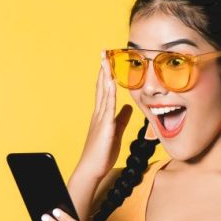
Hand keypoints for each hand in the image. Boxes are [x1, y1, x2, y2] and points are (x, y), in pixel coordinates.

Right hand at [76, 51, 133, 179]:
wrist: (92, 169)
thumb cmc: (102, 153)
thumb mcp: (116, 132)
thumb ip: (122, 118)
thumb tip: (129, 107)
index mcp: (102, 115)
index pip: (105, 91)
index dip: (106, 75)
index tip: (107, 61)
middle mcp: (99, 113)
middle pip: (102, 86)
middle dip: (103, 69)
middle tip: (103, 52)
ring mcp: (101, 118)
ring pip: (104, 92)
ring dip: (105, 75)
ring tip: (105, 59)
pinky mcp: (105, 125)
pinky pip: (108, 105)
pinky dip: (109, 92)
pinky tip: (110, 81)